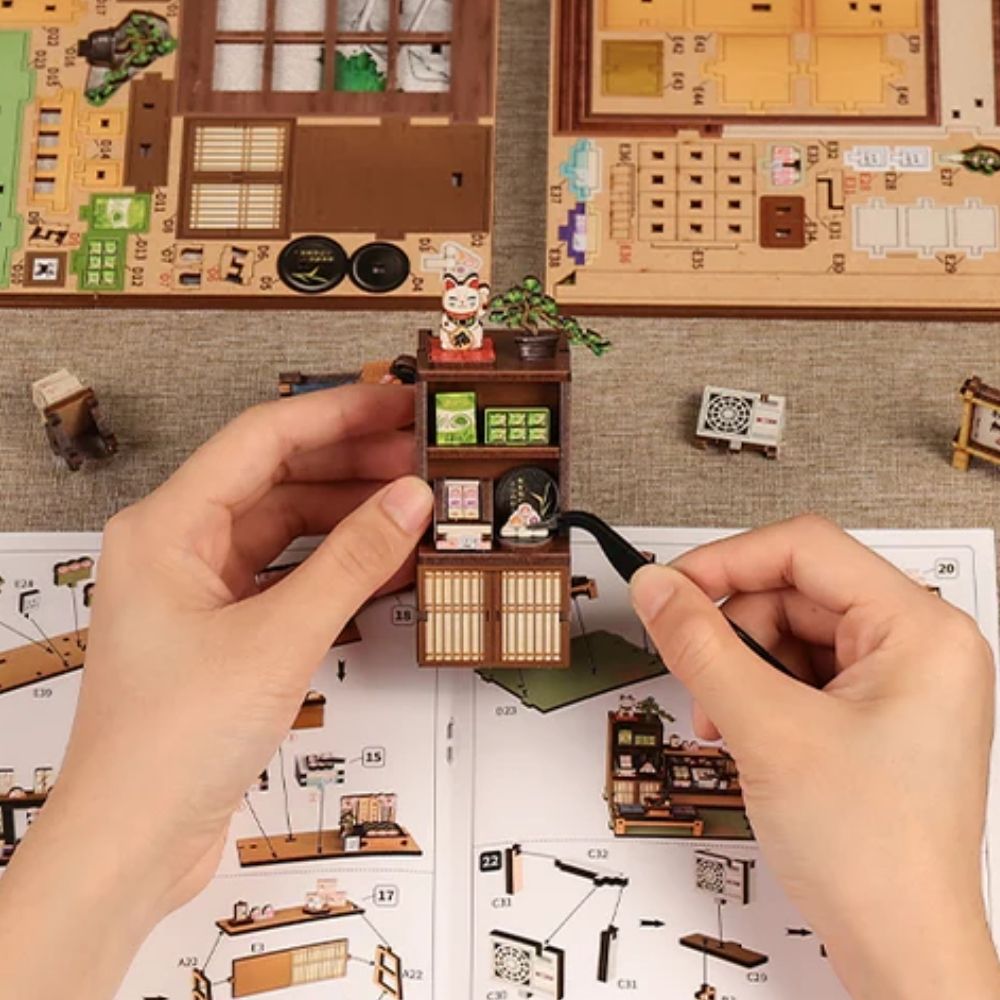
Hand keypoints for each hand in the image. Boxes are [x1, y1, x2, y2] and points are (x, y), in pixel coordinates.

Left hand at [0, 386, 432, 999]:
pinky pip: (288, 575)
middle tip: (420, 456)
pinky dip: (335, 566)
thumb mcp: (279, 637)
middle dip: (350, 463)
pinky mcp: (224, 632)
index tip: (397, 404)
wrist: (133, 845)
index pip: (263, 439)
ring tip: (414, 505)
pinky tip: (385, 561)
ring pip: (286, 528)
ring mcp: (201, 591)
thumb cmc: (171, 743)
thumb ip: (351, 560)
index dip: (337, 414)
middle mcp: (178, 548)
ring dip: (348, 515)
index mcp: (166, 527)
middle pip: (276, 478)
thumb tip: (409, 500)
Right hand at [631, 516, 999, 999]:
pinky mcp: (876, 714)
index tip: (671, 588)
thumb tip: (658, 588)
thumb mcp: (766, 729)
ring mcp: (899, 683)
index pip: (805, 548)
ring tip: (723, 722)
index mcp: (921, 630)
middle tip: (697, 675)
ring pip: (790, 634)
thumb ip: (700, 645)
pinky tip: (743, 733)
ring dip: (740, 671)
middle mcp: (919, 648)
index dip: (727, 561)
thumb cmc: (875, 856)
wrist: (899, 947)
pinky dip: (759, 696)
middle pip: (793, 592)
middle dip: (732, 635)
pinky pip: (800, 674)